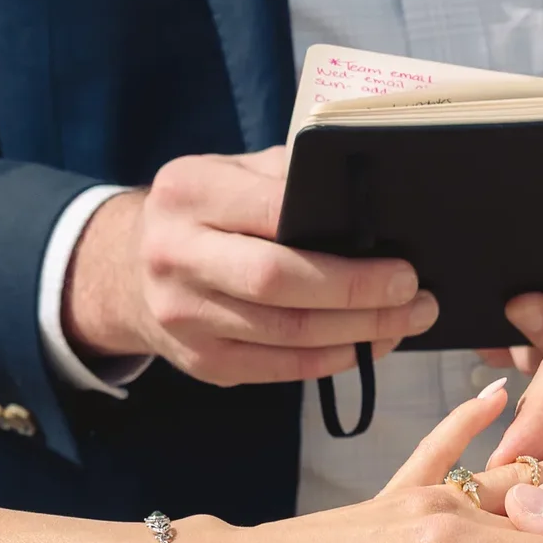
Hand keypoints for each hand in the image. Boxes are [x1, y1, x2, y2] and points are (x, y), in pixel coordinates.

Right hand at [63, 147, 438, 385]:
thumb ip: (286, 180)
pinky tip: (366, 345)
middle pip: (279, 282)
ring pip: (286, 334)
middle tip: (414, 296)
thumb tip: (367, 209)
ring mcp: (183, 315)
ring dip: (358, 333)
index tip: (400, 259)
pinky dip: (331, 360)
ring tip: (406, 322)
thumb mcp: (230, 174)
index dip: (341, 243)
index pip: (275, 213)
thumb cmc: (205, 214)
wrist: (129, 271)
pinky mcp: (201, 361)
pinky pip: (279, 368)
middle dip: (358, 293)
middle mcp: (176, 253)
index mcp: (189, 191)